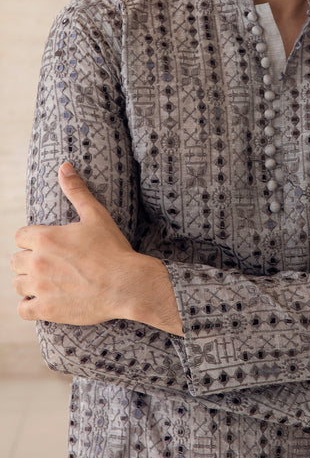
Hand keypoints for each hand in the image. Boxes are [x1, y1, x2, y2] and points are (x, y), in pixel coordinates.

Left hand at [11, 163, 182, 333]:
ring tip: (47, 282)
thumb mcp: (96, 215)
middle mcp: (37, 262)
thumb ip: (76, 190)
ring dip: (28, 283)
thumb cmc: (113, 248)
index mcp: (46, 238)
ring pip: (17, 284)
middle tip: (51, 264)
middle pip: (15, 260)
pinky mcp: (46, 310)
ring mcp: (40, 287)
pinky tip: (44, 300)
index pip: (20, 236)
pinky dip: (29, 306)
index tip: (48, 245)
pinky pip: (22, 309)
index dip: (33, 239)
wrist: (126, 284)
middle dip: (29, 261)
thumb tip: (64, 166)